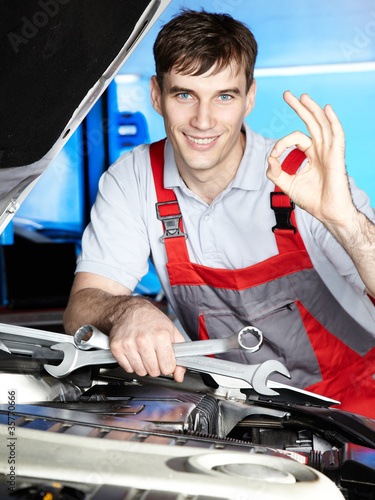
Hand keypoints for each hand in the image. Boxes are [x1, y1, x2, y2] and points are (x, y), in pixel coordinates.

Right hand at [109, 296, 185, 381]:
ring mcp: (128, 344)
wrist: (131, 309)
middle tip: (154, 353)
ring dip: (144, 365)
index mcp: (160, 336)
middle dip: (156, 366)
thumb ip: (180, 354)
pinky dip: (132, 364)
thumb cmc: (152, 319)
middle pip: (154, 372)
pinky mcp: (117, 348)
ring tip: (144, 351)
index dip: (168, 364)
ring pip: (140, 372)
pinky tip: (135, 352)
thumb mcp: (172, 332)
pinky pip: (128, 368)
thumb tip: (179, 375)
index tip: (165, 358)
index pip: (167, 367)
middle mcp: (144, 340)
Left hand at [266, 91, 355, 228]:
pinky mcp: (337, 157)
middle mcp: (321, 149)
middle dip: (299, 108)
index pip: (295, 139)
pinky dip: (333, 122)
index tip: (273, 157)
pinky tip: (327, 109)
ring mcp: (330, 152)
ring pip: (321, 125)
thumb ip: (276, 172)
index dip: (281, 144)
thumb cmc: (312, 200)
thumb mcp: (288, 185)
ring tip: (302, 96)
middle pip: (310, 123)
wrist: (328, 213)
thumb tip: (269, 160)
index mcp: (311, 154)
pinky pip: (337, 136)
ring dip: (312, 109)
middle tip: (286, 94)